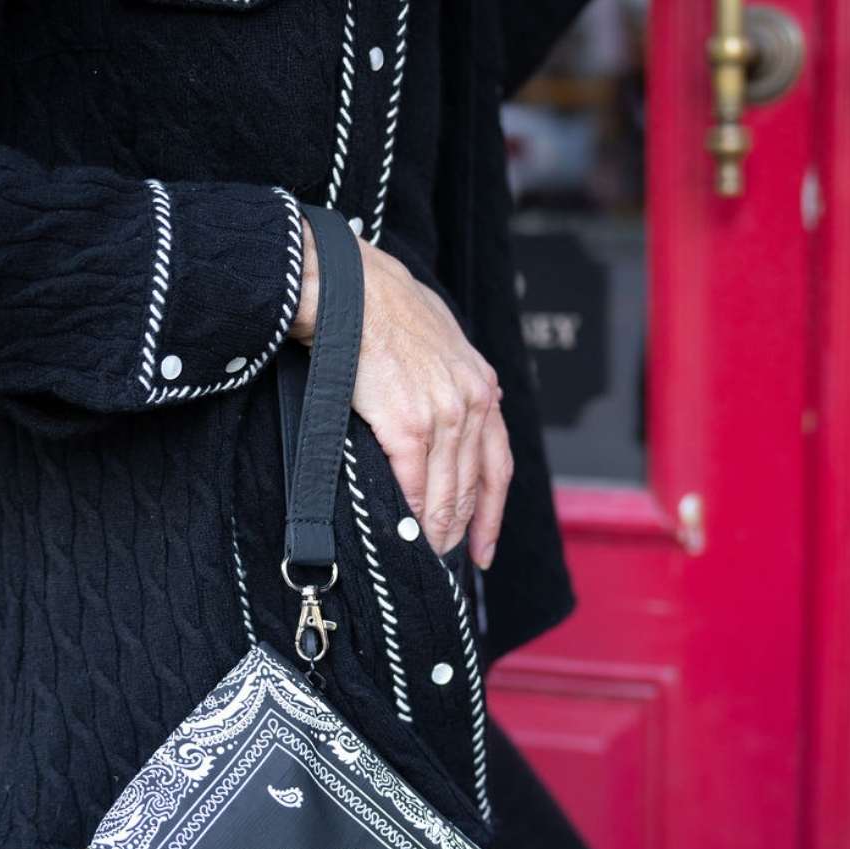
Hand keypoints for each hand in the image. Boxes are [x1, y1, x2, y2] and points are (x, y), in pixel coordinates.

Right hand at [288, 218, 510, 567]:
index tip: (485, 546)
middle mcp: (471, 404)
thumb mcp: (440, 341)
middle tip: (447, 557)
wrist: (351, 288)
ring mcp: (443, 416)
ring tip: (425, 554)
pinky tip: (404, 532)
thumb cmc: (383, 308)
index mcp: (482, 387)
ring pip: (446, 493)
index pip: (498, 466)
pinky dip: (410, 514)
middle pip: (472, 487)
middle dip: (461, 528)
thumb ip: (454, 381)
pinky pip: (413, 485)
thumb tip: (453, 414)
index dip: (493, 514)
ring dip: (436, 529)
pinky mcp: (408, 425)